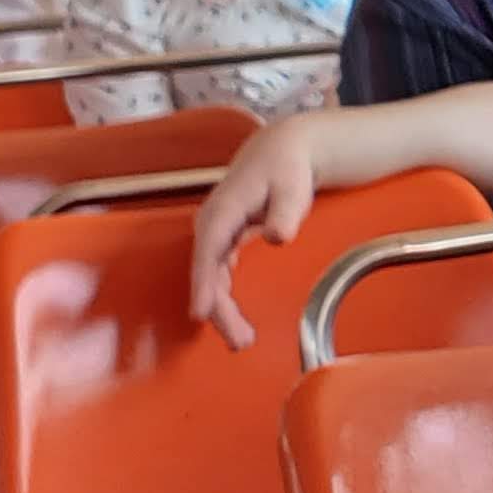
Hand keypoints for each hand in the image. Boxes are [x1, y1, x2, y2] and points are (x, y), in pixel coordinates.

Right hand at [189, 117, 321, 348]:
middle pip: (208, 272)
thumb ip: (285, 213)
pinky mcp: (223, 240)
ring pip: (211, 276)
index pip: (208, 251)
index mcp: (224, 210)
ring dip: (221, 308)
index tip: (201, 312)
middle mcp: (212, 223)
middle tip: (239, 341)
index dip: (203, 283)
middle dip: (218, 309)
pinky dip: (223, 296)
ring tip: (240, 339)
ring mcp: (215, 233)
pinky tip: (234, 319)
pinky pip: (217, 273)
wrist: (282, 151)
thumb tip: (276, 237)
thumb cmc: (287, 169)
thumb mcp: (292, 188)